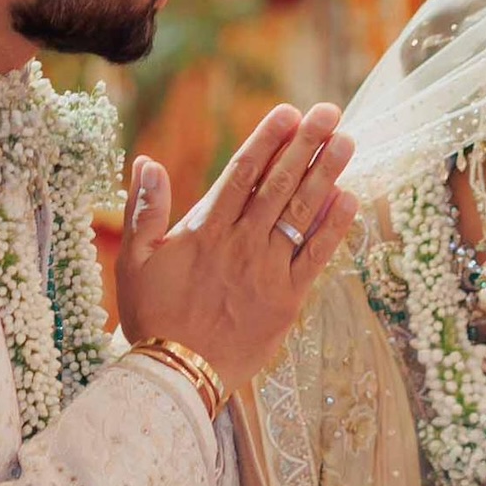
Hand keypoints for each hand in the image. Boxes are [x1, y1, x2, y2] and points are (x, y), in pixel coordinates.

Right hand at [113, 102, 358, 388]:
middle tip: (329, 112)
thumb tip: (147, 162)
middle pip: (279, 184)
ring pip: (302, 213)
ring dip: (327, 175)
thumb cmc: (152, 316)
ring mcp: (268, 271)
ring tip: (347, 141)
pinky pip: (316, 257)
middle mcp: (242, 244)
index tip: (288, 112)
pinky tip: (351, 199)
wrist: (177, 373)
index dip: (267, 140)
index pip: (242, 173)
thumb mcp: (134, 260)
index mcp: (206, 230)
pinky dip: (334, 228)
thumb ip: (144, 209)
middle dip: (305, 145)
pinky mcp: (288, 300)